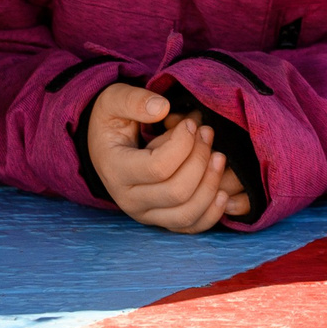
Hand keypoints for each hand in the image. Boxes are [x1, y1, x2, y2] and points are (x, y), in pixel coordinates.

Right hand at [83, 85, 253, 232]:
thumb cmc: (111, 121)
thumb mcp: (113, 100)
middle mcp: (129, 199)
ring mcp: (146, 214)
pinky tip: (223, 191)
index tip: (191, 124)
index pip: (158, 167)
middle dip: (200, 161)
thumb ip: (134, 100)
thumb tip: (162, 108)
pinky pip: (192, 227)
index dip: (183, 144)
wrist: (104, 147)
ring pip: (188, 214)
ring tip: (219, 157)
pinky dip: (212, 213)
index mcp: (115, 169)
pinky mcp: (161, 220)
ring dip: (211, 185)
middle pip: (177, 192)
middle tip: (208, 134)